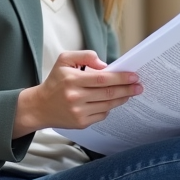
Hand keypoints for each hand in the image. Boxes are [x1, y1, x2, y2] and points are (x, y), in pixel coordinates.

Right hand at [13, 50, 141, 137]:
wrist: (40, 107)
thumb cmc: (55, 81)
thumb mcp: (64, 60)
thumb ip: (85, 56)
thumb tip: (105, 65)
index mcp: (72, 79)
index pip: (102, 79)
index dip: (120, 77)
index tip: (133, 76)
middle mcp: (75, 97)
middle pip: (108, 93)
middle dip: (127, 89)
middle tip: (139, 86)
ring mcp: (78, 112)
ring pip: (108, 105)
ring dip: (122, 99)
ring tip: (130, 93)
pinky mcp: (81, 123)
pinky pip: (102, 114)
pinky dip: (109, 107)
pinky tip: (111, 102)